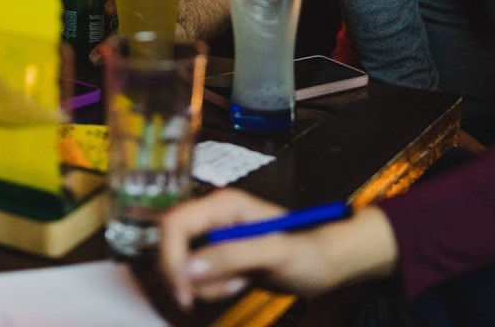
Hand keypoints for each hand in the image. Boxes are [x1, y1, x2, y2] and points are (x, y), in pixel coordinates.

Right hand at [158, 189, 398, 310]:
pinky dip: (212, 288)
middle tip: (220, 292)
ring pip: (182, 266)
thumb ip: (231, 256)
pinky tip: (239, 283)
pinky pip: (196, 276)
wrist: (324, 261)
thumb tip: (187, 268)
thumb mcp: (273, 253)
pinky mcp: (216, 256)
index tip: (184, 291)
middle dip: (187, 276)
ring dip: (206, 285)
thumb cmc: (307, 251)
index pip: (173, 224)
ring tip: (241, 282)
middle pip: (170, 245)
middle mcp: (211, 216)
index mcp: (221, 204)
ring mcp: (212, 236)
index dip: (170, 258)